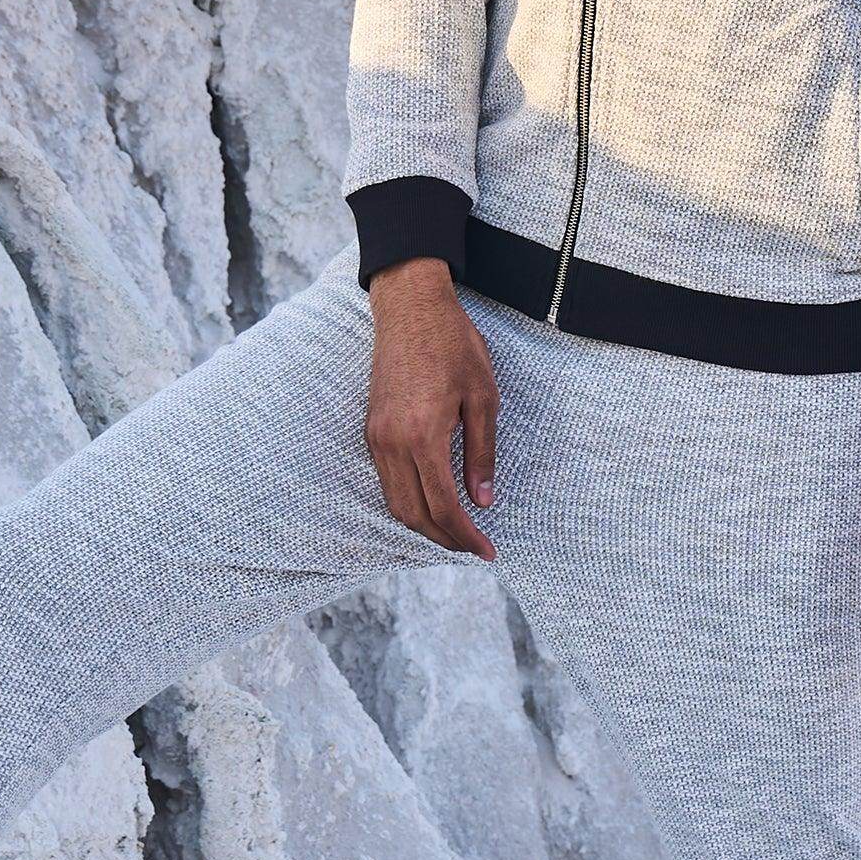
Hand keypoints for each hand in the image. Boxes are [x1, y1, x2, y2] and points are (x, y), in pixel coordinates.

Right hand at [363, 261, 499, 555]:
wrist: (409, 307)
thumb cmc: (453, 345)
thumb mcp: (483, 397)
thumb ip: (482, 453)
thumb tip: (482, 501)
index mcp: (423, 436)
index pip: (443, 506)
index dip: (465, 537)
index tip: (488, 552)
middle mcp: (392, 443)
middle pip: (414, 514)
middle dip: (445, 540)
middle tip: (475, 548)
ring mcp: (377, 437)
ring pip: (396, 502)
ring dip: (424, 525)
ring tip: (456, 532)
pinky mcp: (372, 430)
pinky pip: (387, 482)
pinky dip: (409, 502)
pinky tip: (433, 503)